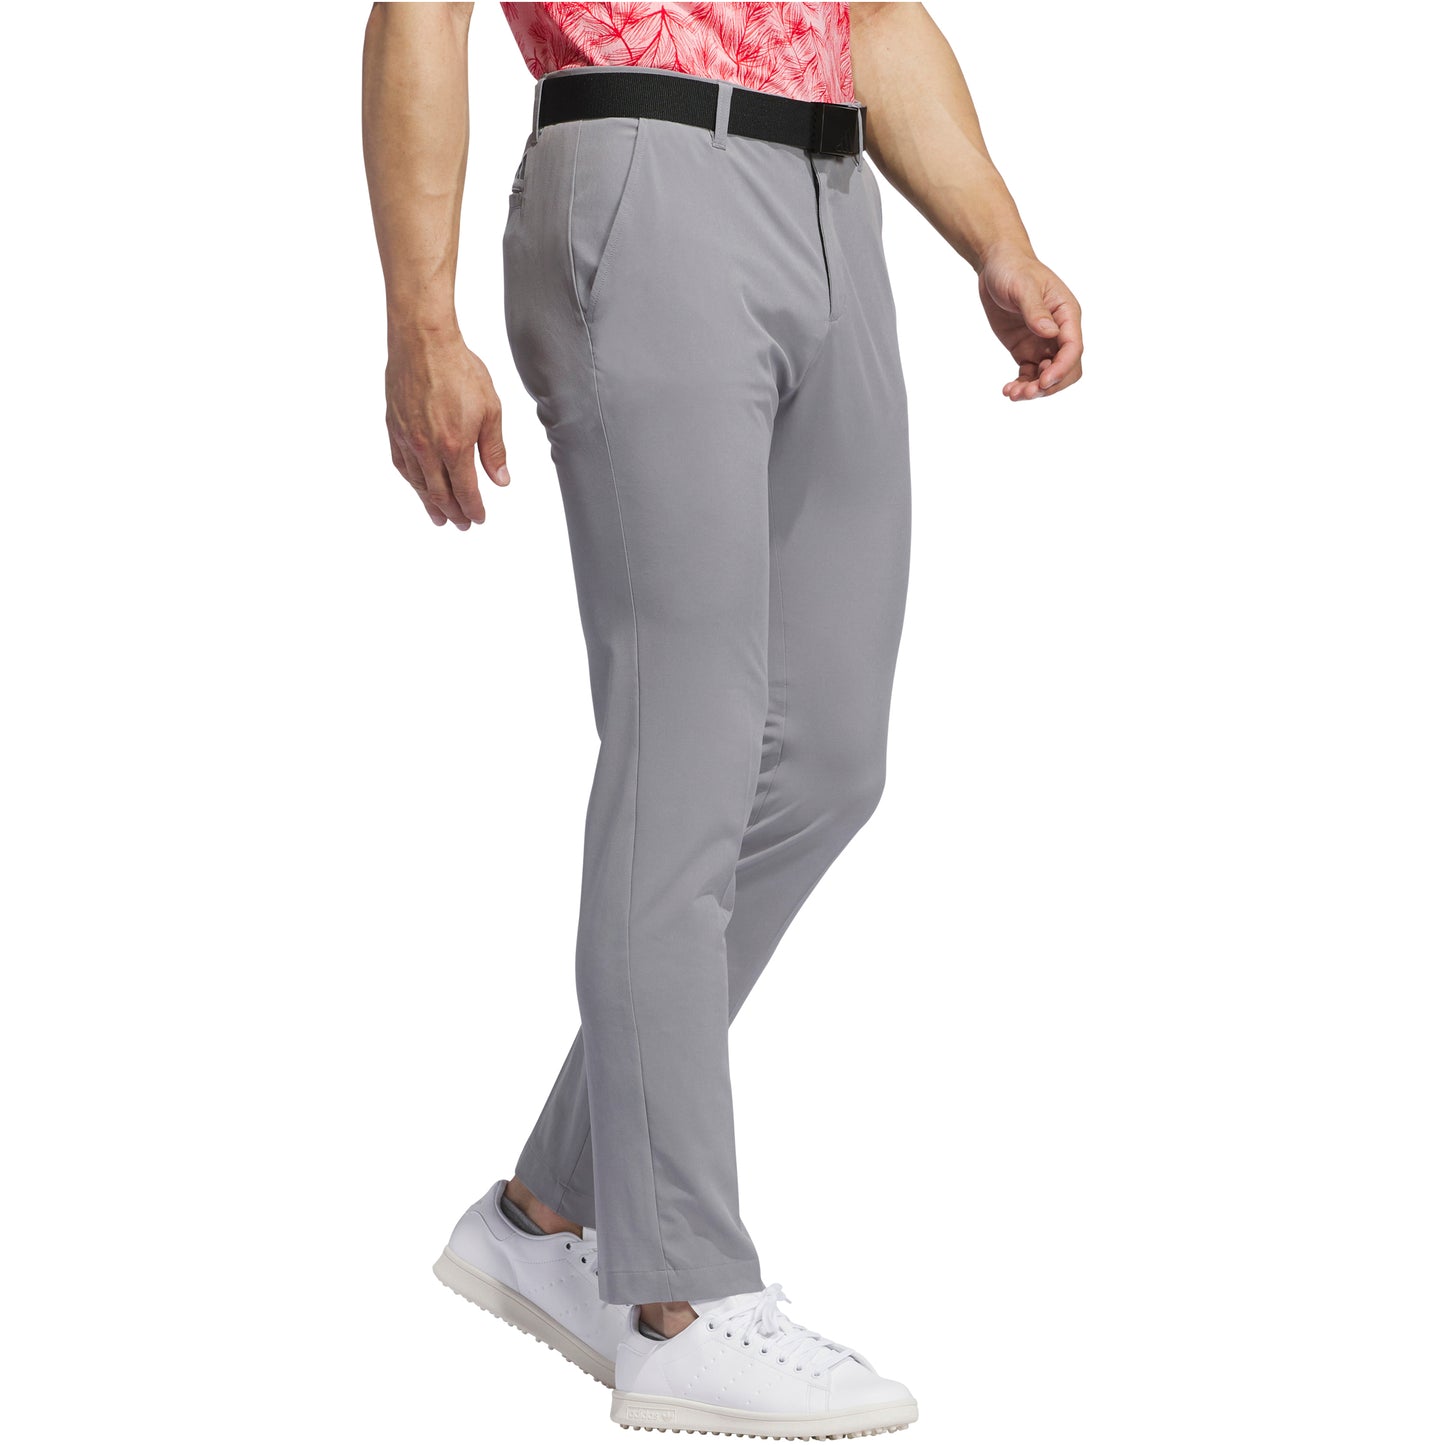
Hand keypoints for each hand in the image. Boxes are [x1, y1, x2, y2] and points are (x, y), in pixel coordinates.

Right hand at [385, 331, 509, 527]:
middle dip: (453, 513)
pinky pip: (401, 464)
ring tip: (439, 518)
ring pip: (418, 483)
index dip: (473, 509)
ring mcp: (407, 439)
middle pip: (440, 494)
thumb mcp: (490, 409)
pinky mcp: (394, 427)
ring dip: (430, 504)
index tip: (479, 519)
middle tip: (461, 525)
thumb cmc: (458, 369)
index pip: (466, 491)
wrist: (423, 341)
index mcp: (455, 446)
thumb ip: (494, 449)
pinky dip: (412, 481)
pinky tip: (418, 486)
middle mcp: (427, 449)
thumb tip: (501, 479)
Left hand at [978, 252, 1083, 400]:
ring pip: (1047, 376)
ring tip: (1012, 394)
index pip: (1073, 348)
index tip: (1043, 382)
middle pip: (1066, 369)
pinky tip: (1007, 390)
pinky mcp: (1026, 349)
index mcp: (1067, 314)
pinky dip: (1022, 385)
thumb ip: (1036, 311)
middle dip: (1049, 385)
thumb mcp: (1023, 287)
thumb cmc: (1014, 269)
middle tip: (1025, 393)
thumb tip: (1050, 333)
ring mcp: (1043, 343)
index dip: (1061, 368)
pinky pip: (1030, 374)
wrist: (997, 266)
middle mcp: (1060, 332)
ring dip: (1033, 389)